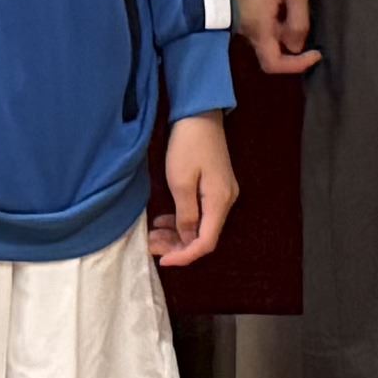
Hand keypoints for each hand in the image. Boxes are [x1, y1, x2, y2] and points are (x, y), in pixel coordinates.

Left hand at [151, 114, 238, 265]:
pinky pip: (200, 213)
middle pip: (204, 236)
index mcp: (219, 202)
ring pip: (200, 226)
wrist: (199, 115)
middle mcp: (226, 202)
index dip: (185, 256)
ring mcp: (222, 194)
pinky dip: (181, 220)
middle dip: (177, 246)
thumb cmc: (188, 146)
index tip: (162, 261)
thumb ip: (185, 214)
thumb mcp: (180, 182)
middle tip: (151, 245)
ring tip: (152, 235)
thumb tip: (187, 239)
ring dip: (177, 234)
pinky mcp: (215, 187)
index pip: (206, 242)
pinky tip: (163, 220)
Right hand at [236, 0, 314, 74]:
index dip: (296, 66)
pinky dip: (273, 21)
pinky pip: (257, 24)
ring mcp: (237, 17)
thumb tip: (297, 46)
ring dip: (283, 30)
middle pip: (268, 50)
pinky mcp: (237, 6)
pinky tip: (283, 0)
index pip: (272, 64)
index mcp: (257, 25)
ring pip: (264, 37)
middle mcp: (243, 27)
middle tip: (307, 20)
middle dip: (292, 43)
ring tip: (296, 5)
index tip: (316, 53)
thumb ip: (298, 21)